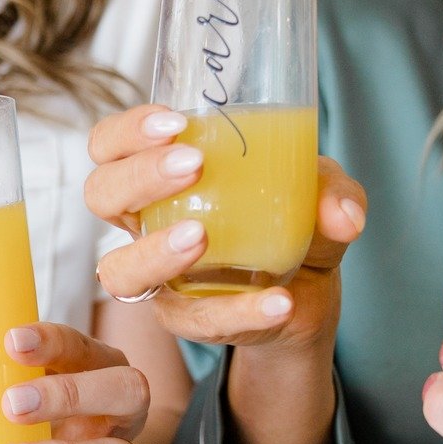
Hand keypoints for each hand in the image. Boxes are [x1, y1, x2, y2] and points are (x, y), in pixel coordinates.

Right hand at [85, 103, 366, 349]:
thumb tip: (342, 215)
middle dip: (137, 176)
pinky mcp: (189, 320)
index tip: (176, 122)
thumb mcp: (322, 192)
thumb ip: (333, 192)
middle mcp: (145, 224)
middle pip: (101, 196)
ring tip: (201, 237)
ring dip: (154, 251)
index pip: (110, 145)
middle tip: (191, 165)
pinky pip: (198, 321)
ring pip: (120, 271)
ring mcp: (160, 277)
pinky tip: (280, 300)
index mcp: (162, 177)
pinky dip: (240, 312)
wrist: (309, 294)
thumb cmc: (295, 222)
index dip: (126, 132)